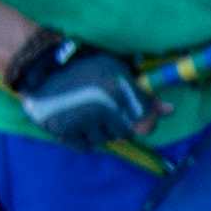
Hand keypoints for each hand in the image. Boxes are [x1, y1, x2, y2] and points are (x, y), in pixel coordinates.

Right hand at [5, 32, 159, 147]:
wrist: (39, 67)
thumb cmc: (82, 63)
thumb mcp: (116, 68)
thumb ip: (144, 91)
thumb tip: (171, 110)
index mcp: (117, 88)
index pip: (147, 120)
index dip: (146, 119)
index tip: (140, 115)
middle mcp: (102, 107)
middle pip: (126, 132)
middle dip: (120, 122)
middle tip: (105, 107)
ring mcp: (82, 122)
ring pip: (106, 140)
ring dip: (102, 131)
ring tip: (88, 112)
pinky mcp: (64, 133)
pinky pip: (86, 147)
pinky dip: (84, 138)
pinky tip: (78, 121)